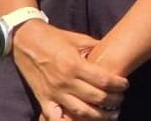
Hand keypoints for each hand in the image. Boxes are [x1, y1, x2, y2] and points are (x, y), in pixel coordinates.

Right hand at [11, 20, 127, 120]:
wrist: (26, 40)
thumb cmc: (54, 38)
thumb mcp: (78, 39)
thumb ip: (96, 48)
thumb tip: (114, 53)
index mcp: (75, 65)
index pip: (104, 80)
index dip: (118, 85)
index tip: (125, 85)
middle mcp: (65, 81)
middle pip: (96, 97)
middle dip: (113, 100)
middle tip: (120, 99)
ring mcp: (53, 92)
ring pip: (80, 111)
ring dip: (98, 115)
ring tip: (110, 114)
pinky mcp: (43, 99)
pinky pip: (55, 117)